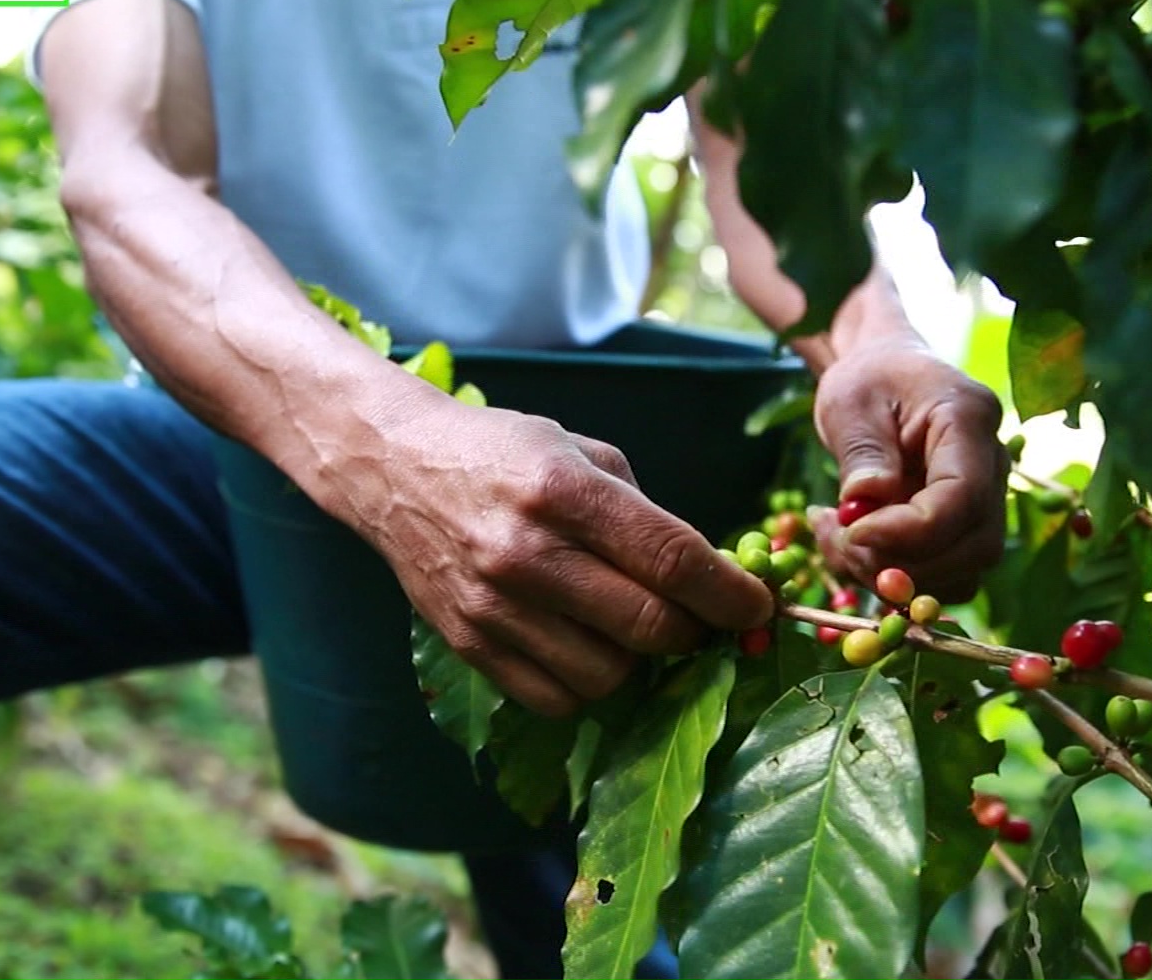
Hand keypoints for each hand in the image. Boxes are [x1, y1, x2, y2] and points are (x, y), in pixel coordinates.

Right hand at [315, 389, 773, 717]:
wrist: (392, 468)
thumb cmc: (501, 452)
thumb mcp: (580, 452)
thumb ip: (643, 514)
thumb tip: (708, 576)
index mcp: (564, 492)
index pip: (672, 559)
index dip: (729, 594)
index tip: (758, 608)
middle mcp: (527, 554)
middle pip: (649, 626)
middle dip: (697, 632)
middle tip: (704, 621)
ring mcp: (494, 607)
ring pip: (609, 675)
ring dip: (641, 661)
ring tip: (635, 627)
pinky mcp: (469, 644)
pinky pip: (556, 698)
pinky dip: (589, 683)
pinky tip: (589, 647)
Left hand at [809, 335, 1006, 601]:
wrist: (885, 374)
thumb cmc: (868, 379)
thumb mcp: (849, 402)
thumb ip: (862, 453)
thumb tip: (864, 504)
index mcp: (969, 419)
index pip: (962, 496)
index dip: (909, 531)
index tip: (853, 532)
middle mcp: (993, 464)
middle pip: (974, 545)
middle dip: (903, 562)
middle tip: (840, 539)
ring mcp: (986, 499)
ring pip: (963, 571)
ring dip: (896, 577)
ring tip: (837, 539)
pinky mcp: (965, 526)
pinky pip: (945, 574)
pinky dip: (898, 578)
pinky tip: (852, 547)